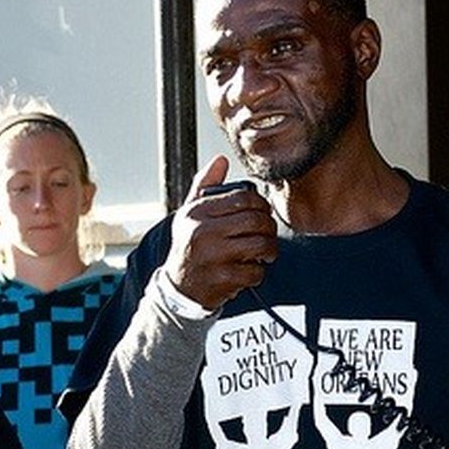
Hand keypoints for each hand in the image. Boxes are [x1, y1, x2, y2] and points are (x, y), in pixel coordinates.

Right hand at [162, 155, 277, 309]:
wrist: (178, 287)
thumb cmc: (190, 246)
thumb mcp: (190, 214)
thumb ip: (205, 186)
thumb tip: (220, 160)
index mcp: (197, 212)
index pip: (244, 198)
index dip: (261, 204)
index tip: (262, 212)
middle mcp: (203, 232)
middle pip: (256, 220)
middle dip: (269, 227)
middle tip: (266, 233)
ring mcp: (213, 256)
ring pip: (261, 244)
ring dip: (269, 249)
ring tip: (263, 252)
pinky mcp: (223, 279)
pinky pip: (256, 271)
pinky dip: (258, 272)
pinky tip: (247, 269)